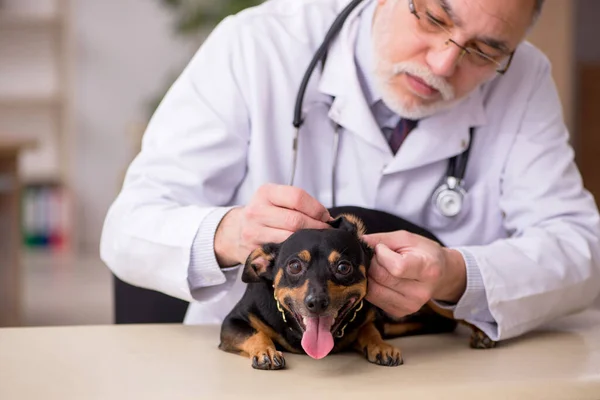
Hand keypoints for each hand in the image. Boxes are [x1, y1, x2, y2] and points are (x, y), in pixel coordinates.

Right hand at [214, 183, 331, 266]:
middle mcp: (256, 211)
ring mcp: (253, 233)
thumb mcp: (276, 199)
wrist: (235, 232)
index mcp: (265, 192)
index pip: (297, 197)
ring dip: (308, 240)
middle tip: (327, 232)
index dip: (317, 208)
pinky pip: (282, 252)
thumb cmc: (265, 213)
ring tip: (317, 240)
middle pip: (296, 220)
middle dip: (317, 227)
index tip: (326, 217)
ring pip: (290, 238)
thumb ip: (298, 203)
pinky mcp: (254, 251)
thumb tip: (327, 218)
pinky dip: (295, 251)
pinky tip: (301, 250)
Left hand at [361, 231, 465, 318]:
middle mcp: (420, 292)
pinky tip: (382, 278)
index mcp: (427, 269)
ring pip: (373, 290)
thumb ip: (381, 239)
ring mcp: (410, 306)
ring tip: (381, 267)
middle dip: (372, 263)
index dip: (382, 255)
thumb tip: (359, 242)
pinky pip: (373, 298)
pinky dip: (372, 286)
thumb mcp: (406, 239)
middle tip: (379, 256)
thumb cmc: (424, 253)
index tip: (383, 248)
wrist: (441, 275)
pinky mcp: (399, 312)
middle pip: (381, 278)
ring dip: (370, 276)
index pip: (397, 267)